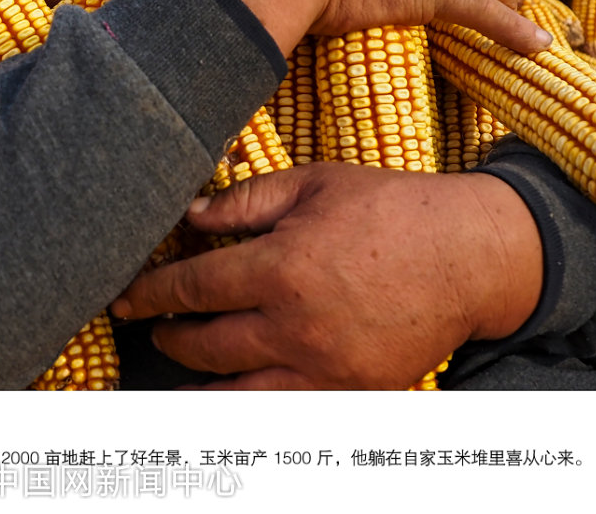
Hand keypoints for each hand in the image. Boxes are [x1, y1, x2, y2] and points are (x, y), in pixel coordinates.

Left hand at [110, 163, 543, 388]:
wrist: (470, 255)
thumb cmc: (390, 208)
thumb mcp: (314, 184)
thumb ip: (245, 201)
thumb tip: (189, 214)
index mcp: (282, 266)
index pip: (193, 289)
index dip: (151, 295)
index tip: (125, 299)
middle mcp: (296, 325)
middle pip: (205, 347)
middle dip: (167, 340)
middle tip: (150, 331)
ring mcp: (325, 367)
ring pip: (237, 394)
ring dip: (195, 389)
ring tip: (170, 382)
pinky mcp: (353, 393)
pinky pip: (286, 411)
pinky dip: (249, 411)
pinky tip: (228, 403)